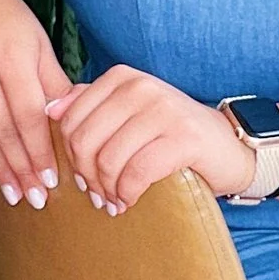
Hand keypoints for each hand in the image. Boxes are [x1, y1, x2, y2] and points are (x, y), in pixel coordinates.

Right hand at [0, 0, 71, 204]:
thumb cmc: (8, 19)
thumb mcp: (39, 44)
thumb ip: (53, 84)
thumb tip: (67, 123)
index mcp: (10, 57)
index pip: (28, 116)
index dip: (39, 151)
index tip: (51, 178)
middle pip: (3, 131)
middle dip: (21, 169)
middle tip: (35, 197)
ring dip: (0, 168)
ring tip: (15, 192)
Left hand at [49, 68, 252, 214]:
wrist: (228, 146)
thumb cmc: (171, 135)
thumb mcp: (129, 114)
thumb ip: (91, 106)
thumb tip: (50, 109)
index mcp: (121, 78)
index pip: (69, 120)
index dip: (68, 157)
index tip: (83, 177)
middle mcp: (141, 86)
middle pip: (83, 141)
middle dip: (85, 176)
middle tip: (97, 195)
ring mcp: (164, 110)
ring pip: (108, 159)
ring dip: (107, 190)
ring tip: (114, 201)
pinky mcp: (183, 138)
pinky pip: (136, 172)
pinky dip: (127, 193)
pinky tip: (129, 201)